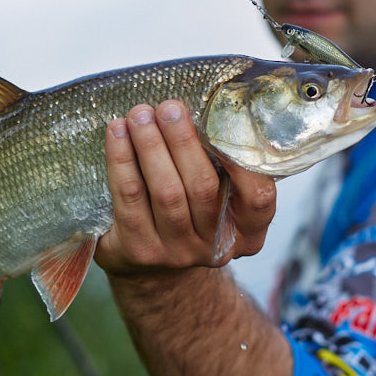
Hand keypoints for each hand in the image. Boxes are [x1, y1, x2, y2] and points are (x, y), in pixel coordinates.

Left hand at [94, 100, 276, 275]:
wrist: (152, 268)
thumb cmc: (190, 213)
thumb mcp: (217, 198)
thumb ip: (220, 165)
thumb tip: (205, 107)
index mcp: (247, 231)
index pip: (258, 198)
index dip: (243, 161)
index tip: (224, 122)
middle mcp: (215, 246)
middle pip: (202, 188)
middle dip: (183, 141)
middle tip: (169, 107)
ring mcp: (176, 252)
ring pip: (165, 192)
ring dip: (150, 145)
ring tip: (140, 114)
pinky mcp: (139, 250)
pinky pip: (129, 198)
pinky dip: (121, 160)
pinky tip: (117, 133)